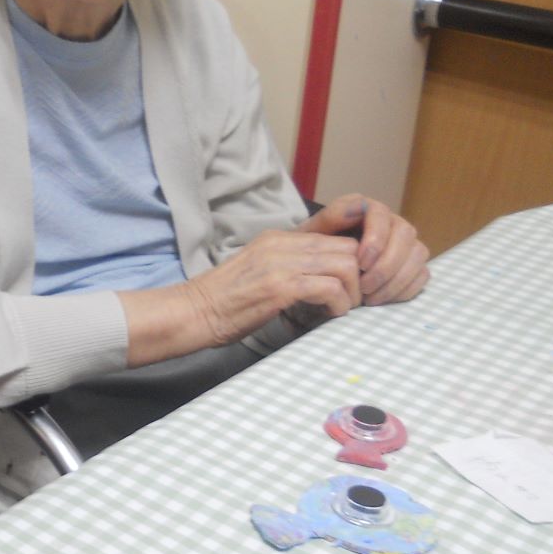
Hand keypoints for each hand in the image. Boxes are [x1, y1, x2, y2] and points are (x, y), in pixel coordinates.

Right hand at [184, 227, 362, 345]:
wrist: (194, 311)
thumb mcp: (260, 271)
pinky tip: (330, 315)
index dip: (352, 263)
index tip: (349, 287)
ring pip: (345, 265)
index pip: (335, 238)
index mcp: (278, 238)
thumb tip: (325, 279)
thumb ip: (290, 266)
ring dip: (352, 292)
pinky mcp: (280, 286)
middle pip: (347, 248)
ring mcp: (281, 263)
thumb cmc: (225, 301)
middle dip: (359, 277)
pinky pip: (330, 288)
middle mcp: (282, 244)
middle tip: (351, 300)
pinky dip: (339, 304)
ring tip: (341, 309)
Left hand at [301, 193, 429, 304]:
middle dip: (387, 264)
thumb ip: (330, 218)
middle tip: (365, 287)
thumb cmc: (316, 249)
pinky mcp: (412, 264)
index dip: (376, 239)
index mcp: (366, 209)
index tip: (360, 263)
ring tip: (370, 298)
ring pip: (417, 254)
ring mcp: (405, 243)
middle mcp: (390, 221)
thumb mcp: (312, 233)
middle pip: (405, 234)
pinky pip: (422, 274)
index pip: (381, 214)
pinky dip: (404, 289)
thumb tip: (354, 209)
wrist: (321, 266)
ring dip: (396, 280)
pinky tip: (381, 299)